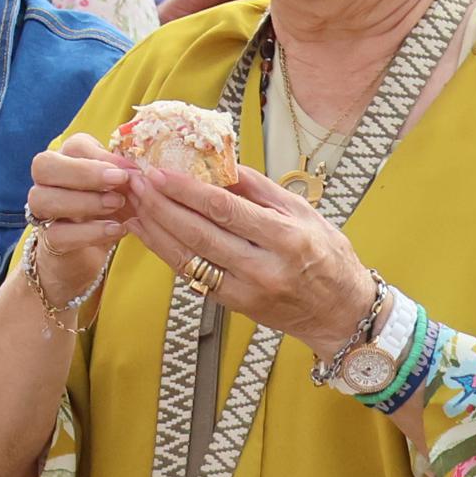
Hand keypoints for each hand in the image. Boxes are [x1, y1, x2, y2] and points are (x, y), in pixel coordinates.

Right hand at [22, 134, 138, 305]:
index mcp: (66, 160)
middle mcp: (46, 182)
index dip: (101, 155)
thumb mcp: (121, 188)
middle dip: (83, 172)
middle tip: (119, 181)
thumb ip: (125, 175)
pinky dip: (89, 232)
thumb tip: (139, 170)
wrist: (91, 251)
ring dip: (84, 200)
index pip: (72, 146)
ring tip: (117, 205)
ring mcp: (43, 212)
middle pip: (44, 165)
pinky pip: (57, 234)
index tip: (129, 168)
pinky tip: (117, 230)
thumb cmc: (109, 209)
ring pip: (42, 198)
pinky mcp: (48, 241)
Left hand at [120, 153, 374, 354]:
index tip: (159, 171)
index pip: (225, 210)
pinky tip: (148, 233)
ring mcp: (247, 290)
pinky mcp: (235, 305)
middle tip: (135, 182)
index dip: (187, 190)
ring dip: (156, 230)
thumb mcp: (305, 213)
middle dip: (161, 206)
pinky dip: (167, 253)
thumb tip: (219, 162)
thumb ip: (260, 189)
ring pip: (190, 258)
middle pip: (200, 233)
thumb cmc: (328, 256)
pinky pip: (192, 276)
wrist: (343, 313)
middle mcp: (264, 267)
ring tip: (132, 204)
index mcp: (286, 238)